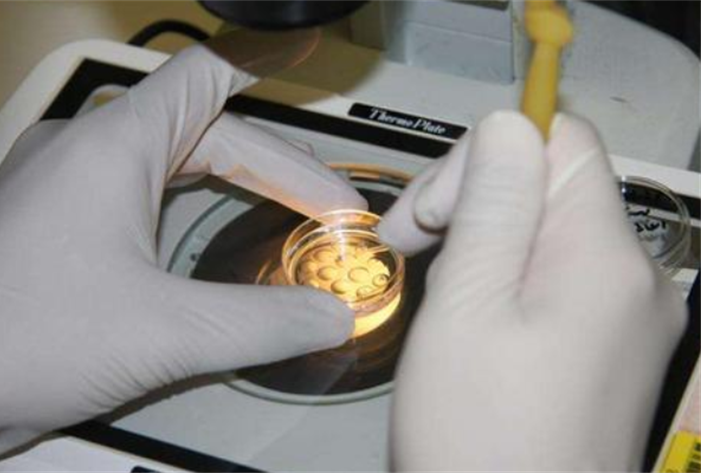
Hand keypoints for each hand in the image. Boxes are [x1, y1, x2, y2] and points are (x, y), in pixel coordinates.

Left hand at [0, 45, 364, 457]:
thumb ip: (262, 323)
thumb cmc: (13, 341)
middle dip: (278, 166)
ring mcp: (65, 187)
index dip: (265, 59)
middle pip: (206, 131)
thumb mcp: (164, 333)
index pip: (208, 77)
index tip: (304, 47)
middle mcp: (85, 152)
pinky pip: (140, 192)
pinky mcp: (55, 225)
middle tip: (328, 201)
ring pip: (171, 161)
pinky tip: (205, 229)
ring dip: (234, 179)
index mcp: (113, 147)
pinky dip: (191, 203)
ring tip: (285, 204)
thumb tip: (330, 316)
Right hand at [379, 112, 686, 471]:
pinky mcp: (610, 344)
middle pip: (550, 184)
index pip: (559, 141)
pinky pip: (554, 276)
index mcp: (605, 257)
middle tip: (409, 248)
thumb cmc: (478, 435)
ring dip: (482, 243)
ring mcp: (628, 315)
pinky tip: (469, 317)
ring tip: (439, 296)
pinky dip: (505, 279)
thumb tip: (507, 122)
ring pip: (545, 230)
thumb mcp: (467, 309)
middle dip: (474, 202)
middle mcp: (637, 277)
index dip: (486, 159)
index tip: (434, 216)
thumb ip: (494, 207)